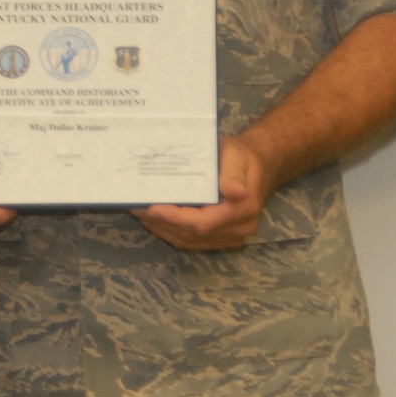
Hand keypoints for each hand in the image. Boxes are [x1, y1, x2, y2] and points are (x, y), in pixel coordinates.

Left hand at [132, 137, 270, 251]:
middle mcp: (238, 229)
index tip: (152, 208)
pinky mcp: (221, 239)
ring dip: (163, 229)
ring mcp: (231, 238)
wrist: (258, 167)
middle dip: (162, 223)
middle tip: (137, 207)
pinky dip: (171, 232)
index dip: (175, 219)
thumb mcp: (237, 155)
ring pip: (189, 241)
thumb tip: (235, 191)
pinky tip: (156, 220)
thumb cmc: (243, 156)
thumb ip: (233, 173)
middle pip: (192, 235)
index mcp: (243, 209)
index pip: (203, 222)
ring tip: (141, 212)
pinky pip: (192, 241)